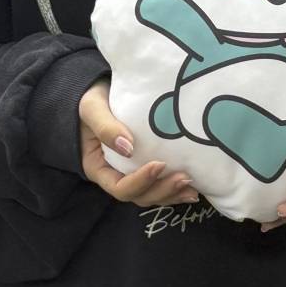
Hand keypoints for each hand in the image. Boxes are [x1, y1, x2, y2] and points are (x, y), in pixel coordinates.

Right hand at [77, 80, 198, 206]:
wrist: (99, 90)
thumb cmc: (92, 99)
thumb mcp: (92, 108)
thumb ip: (105, 127)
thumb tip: (128, 147)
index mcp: (98, 167)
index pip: (119, 187)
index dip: (139, 182)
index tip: (158, 164)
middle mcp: (115, 175)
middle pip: (139, 196)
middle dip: (161, 190)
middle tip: (184, 177)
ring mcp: (131, 172)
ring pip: (151, 194)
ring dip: (172, 194)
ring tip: (192, 189)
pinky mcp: (146, 165)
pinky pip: (159, 184)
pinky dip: (175, 189)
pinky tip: (193, 188)